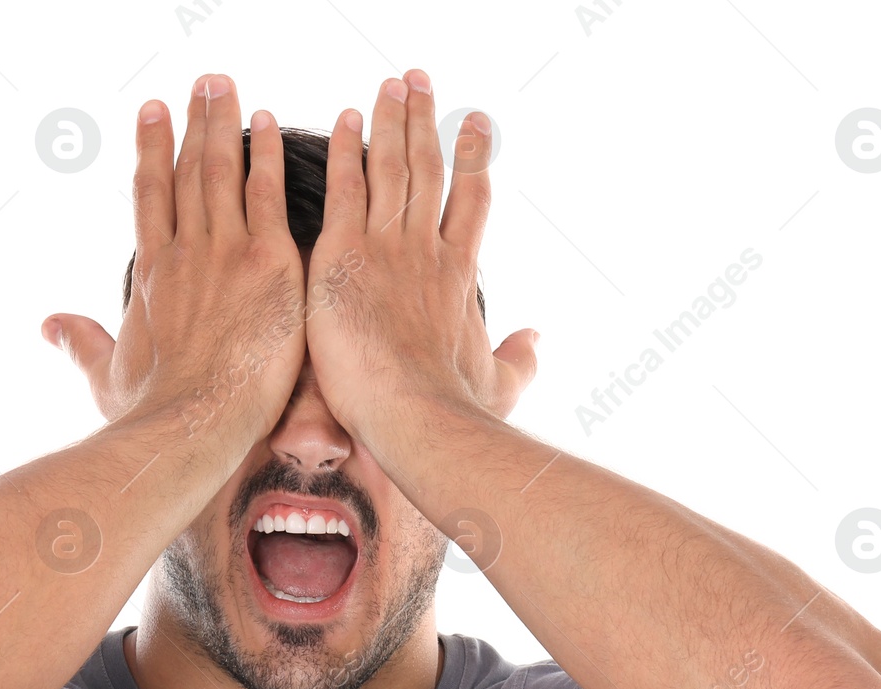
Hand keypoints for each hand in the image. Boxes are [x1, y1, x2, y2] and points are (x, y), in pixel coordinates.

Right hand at [42, 75, 306, 449]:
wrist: (192, 424)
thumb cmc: (151, 412)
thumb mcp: (105, 376)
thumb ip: (80, 344)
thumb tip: (49, 326)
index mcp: (151, 273)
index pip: (150, 195)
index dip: (152, 148)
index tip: (154, 111)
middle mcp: (185, 251)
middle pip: (187, 170)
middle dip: (194, 121)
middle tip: (204, 84)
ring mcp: (226, 252)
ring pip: (223, 169)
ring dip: (225, 122)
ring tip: (227, 87)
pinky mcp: (267, 262)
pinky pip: (268, 193)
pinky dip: (267, 154)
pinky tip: (269, 123)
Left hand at [304, 72, 538, 458]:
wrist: (414, 413)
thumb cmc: (455, 410)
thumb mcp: (501, 385)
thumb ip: (521, 360)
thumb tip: (537, 339)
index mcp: (459, 273)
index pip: (470, 200)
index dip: (474, 157)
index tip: (475, 123)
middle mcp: (426, 248)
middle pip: (428, 168)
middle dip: (424, 120)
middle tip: (418, 82)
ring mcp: (386, 246)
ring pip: (390, 166)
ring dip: (390, 120)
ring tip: (389, 84)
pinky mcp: (343, 255)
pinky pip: (344, 188)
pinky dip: (345, 151)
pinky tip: (345, 120)